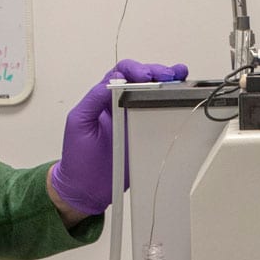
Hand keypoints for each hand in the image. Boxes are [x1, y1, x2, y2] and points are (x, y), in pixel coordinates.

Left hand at [49, 59, 187, 216]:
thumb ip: (94, 100)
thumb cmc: (78, 158)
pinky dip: (172, 106)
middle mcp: (121, 106)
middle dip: (157, 73)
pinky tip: (182, 99)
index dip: (136, 70)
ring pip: (154, 95)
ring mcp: (135, 121)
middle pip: (142, 80)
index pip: (122, 73)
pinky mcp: (146, 136)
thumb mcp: (79, 123)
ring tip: (180, 77)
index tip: (146, 76)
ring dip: (169, 84)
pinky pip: (160, 117)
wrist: (86, 189)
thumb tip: (112, 81)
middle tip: (169, 76)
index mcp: (104, 99)